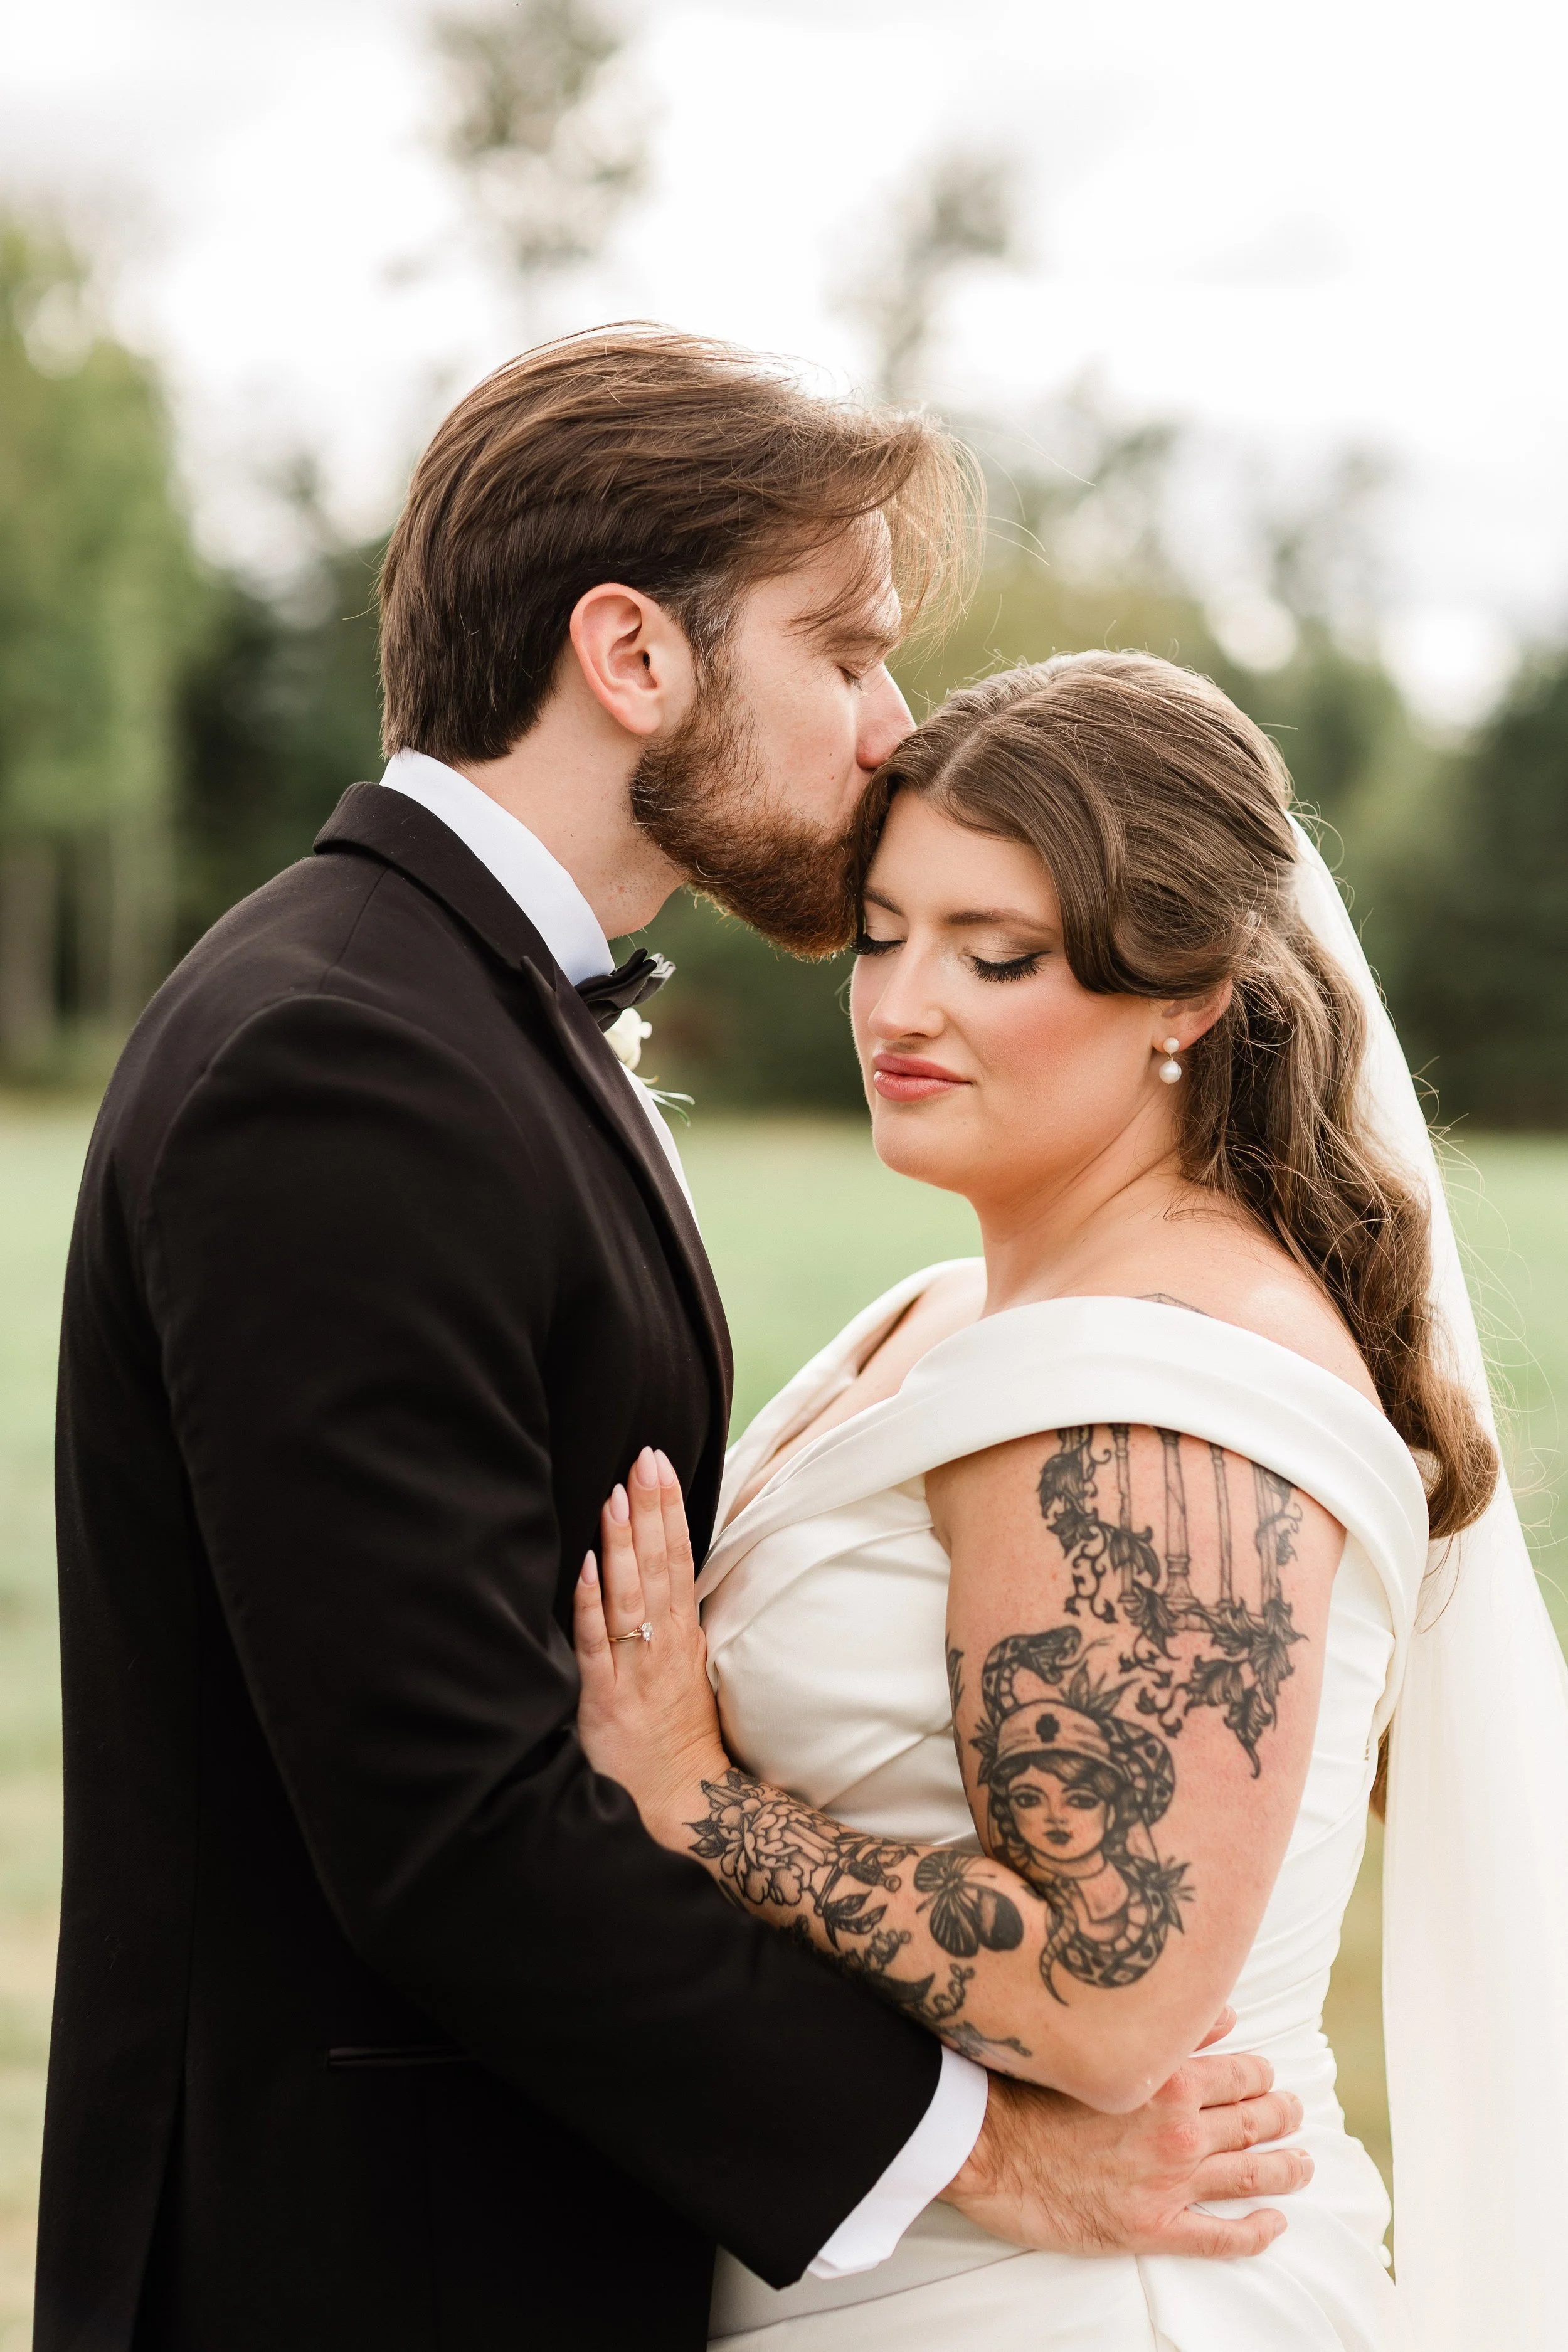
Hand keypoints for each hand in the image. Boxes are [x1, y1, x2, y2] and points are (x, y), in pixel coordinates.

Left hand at [573, 1447, 728, 1837]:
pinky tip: (585, 1567)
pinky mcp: (604, 1697)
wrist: (679, 1795)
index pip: (678, 1556)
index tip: (659, 1464)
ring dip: (623, 1543)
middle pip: (658, 1564)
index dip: (669, 1509)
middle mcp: (663, 1642)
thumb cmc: (676, 1727)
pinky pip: (595, 1643)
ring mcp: (635, 1668)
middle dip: (650, 1508)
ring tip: (615, 1495)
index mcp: (683, 1631)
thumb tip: (656, 1559)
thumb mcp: (685, 1661)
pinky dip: (590, 1603)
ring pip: (629, 1595)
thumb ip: (670, 1614)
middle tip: (643, 1457)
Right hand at [939, 2012, 1309, 2259]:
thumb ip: (1171, 2028)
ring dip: (1284, 2169)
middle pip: (1253, 2123)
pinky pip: (1220, 2236)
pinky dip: (1256, 2231)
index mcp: (1170, 2079)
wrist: (986, 2144)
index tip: (1267, 2078)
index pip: (1242, 2076)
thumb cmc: (1033, 2085)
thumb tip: (1228, 2017)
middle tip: (1293, 2115)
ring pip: (1249, 2175)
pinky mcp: (1151, 2227)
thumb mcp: (1101, 2041)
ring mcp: (1169, 2183)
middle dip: (1281, 2118)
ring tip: (1303, 2164)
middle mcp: (1180, 2130)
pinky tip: (1273, 2224)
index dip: (1262, 2077)